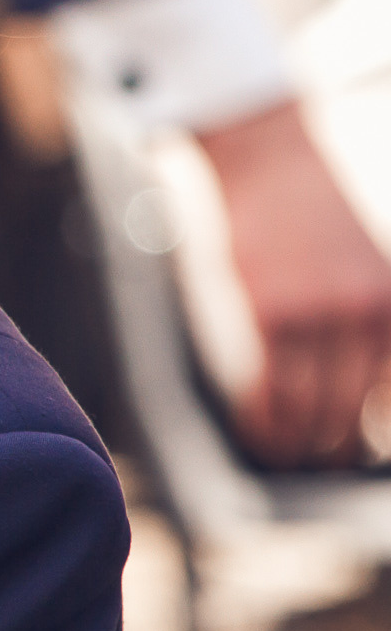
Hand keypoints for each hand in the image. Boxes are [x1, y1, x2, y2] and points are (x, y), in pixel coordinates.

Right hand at [197, 101, 390, 465]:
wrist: (270, 161)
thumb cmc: (311, 212)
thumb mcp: (364, 268)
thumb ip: (368, 325)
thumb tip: (360, 392)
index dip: (373, 437)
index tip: (356, 457)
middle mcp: (368, 315)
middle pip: (357, 411)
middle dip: (337, 450)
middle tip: (319, 469)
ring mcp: (321, 316)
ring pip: (314, 408)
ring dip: (298, 444)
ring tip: (283, 458)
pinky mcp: (274, 314)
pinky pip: (273, 389)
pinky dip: (265, 420)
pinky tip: (258, 433)